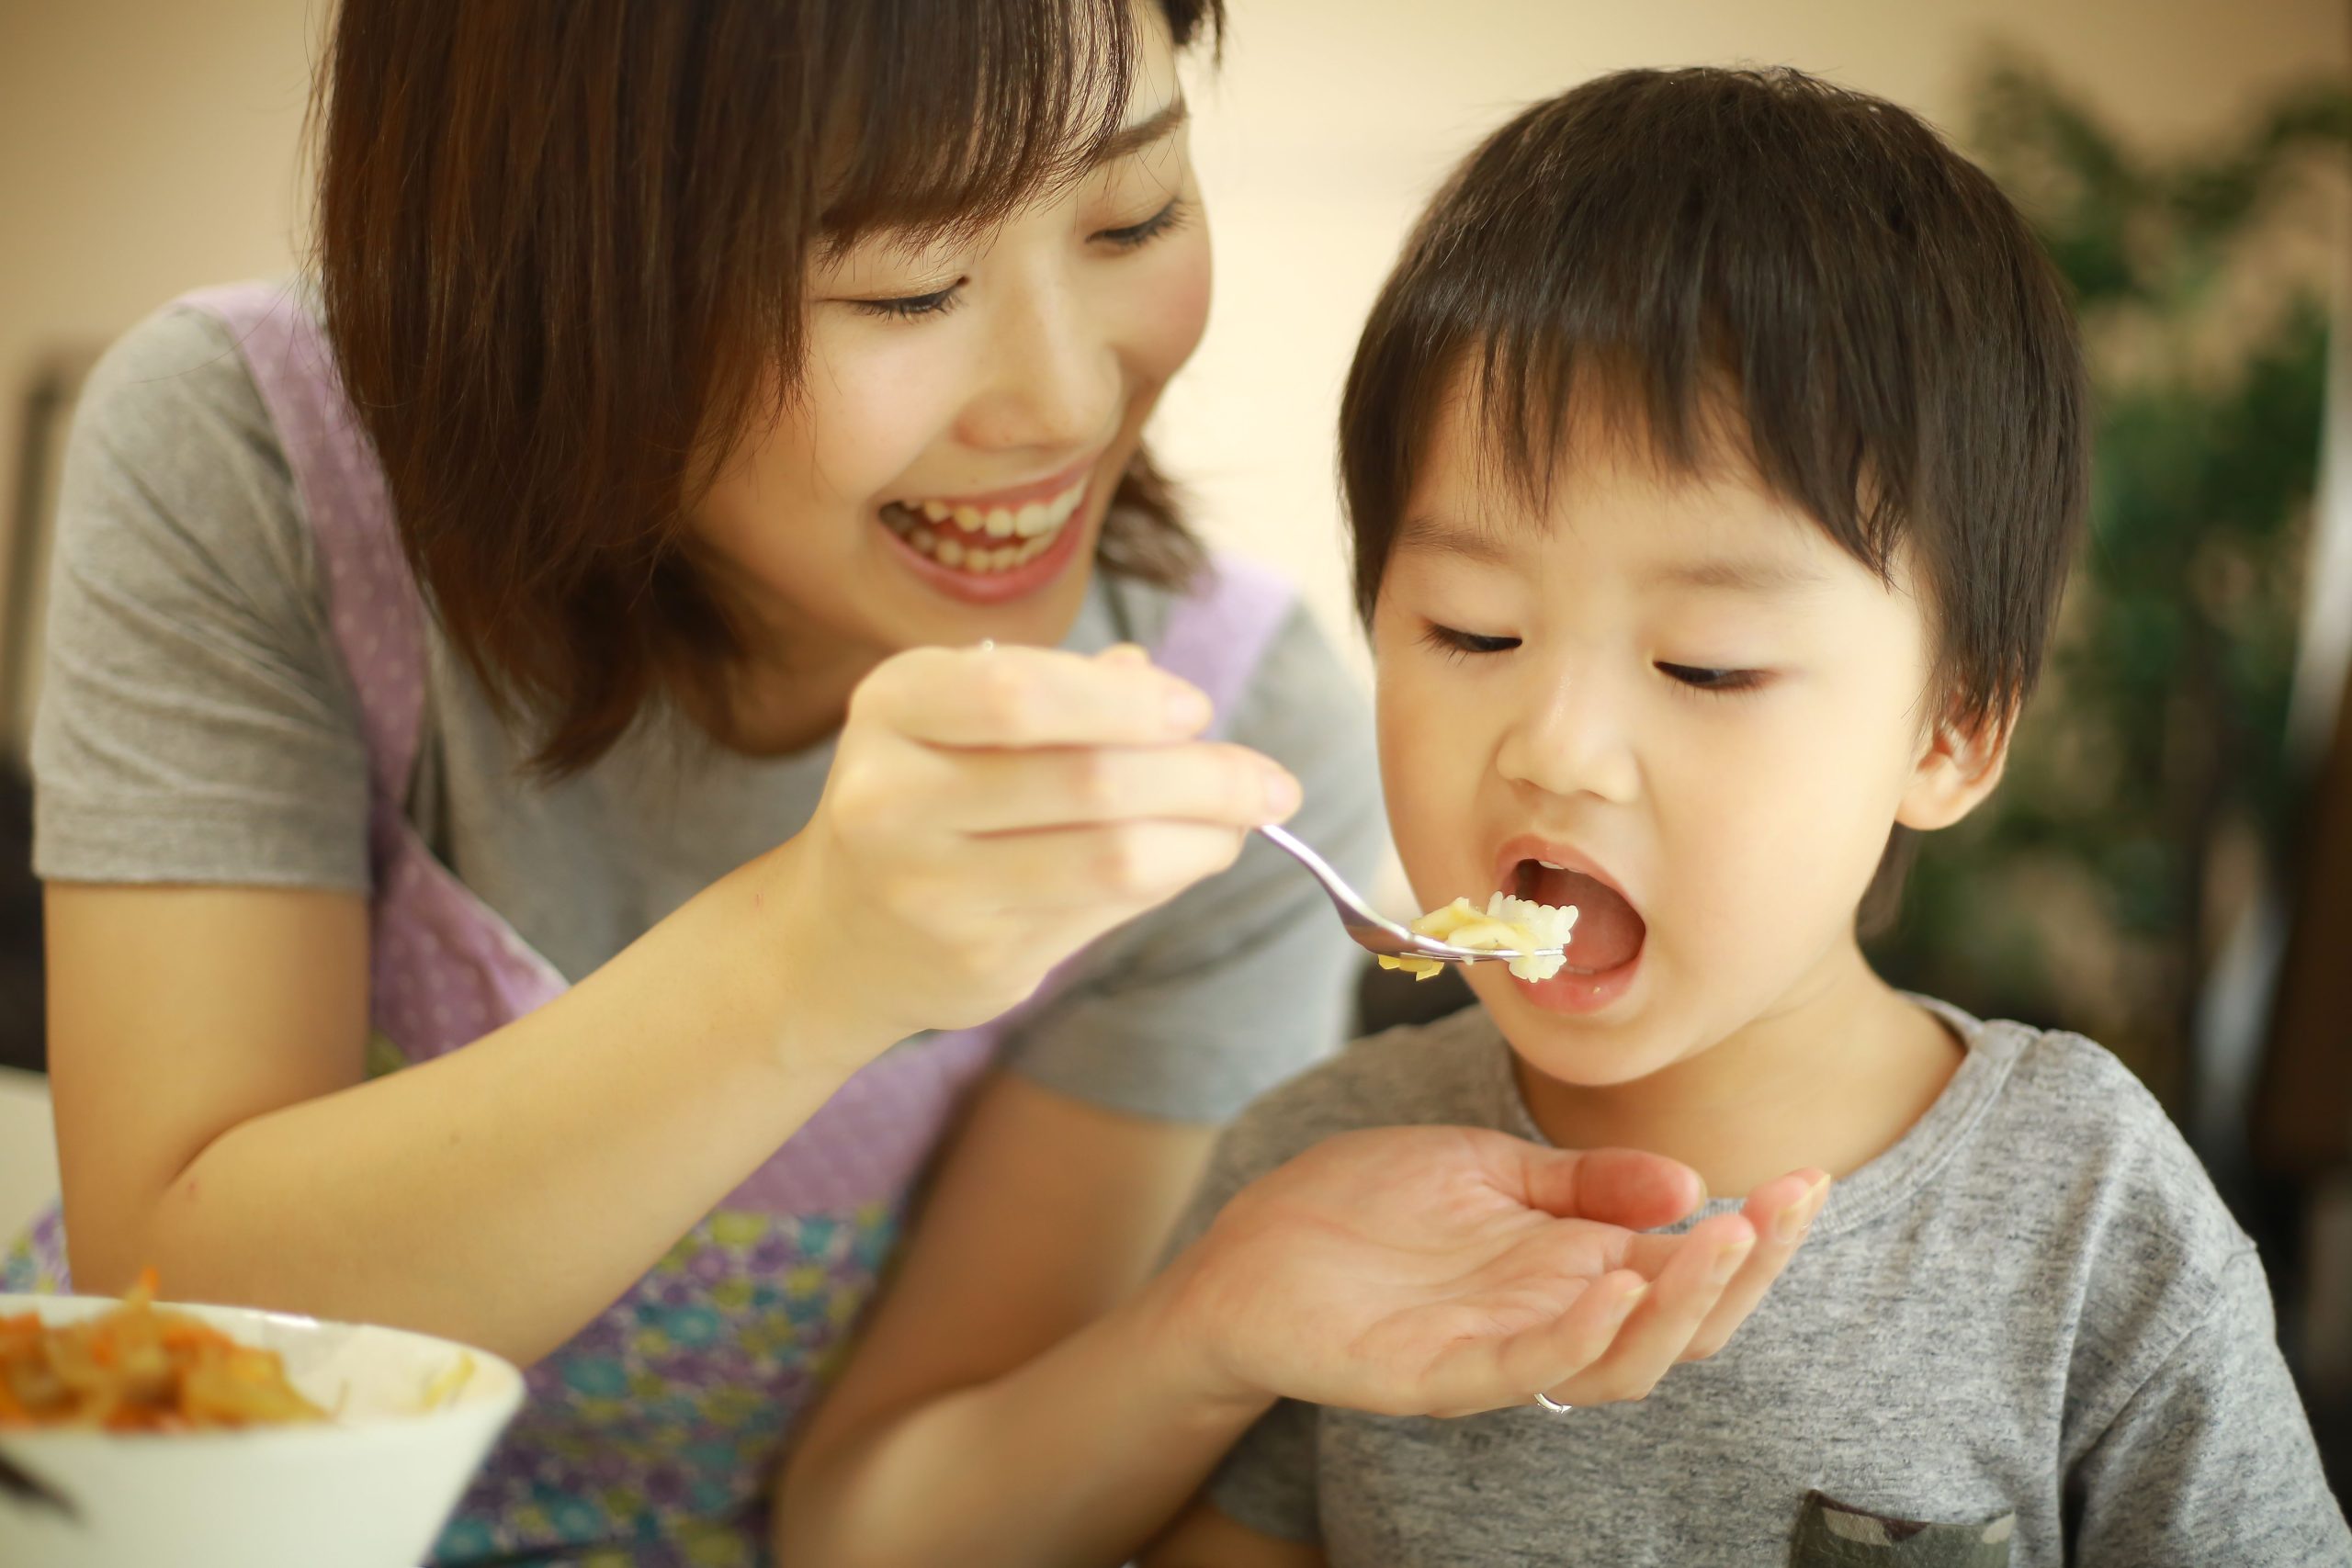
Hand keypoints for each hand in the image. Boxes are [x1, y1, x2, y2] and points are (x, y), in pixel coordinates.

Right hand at [774, 641, 1300, 1043]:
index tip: (1196, 709)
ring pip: (1110, 859)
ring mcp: (930, 890)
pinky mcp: (975, 961)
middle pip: (1086, 781)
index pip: (1016, 691)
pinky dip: (1171, 876)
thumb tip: (1159, 683)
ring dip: (1207, 836)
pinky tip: (1198, 854)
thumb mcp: (961, 719)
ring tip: (1251, 816)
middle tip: (1271, 780)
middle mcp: (894, 799)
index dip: (1123, 703)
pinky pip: (1105, 913)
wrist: (836, 933)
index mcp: (891, 707)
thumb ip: (1058, 693)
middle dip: (1203, 777)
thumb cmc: (929, 794)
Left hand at [1159, 1125, 1827, 1417]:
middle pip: (1679, 1328)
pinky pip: (1521, 1370)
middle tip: (1784, 1206)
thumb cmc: (1368, 1210)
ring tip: (1720, 1237)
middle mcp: (1552, 1320)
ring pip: (1617, 1363)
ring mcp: (1497, 1353)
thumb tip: (1689, 1180)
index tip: (1808, 1178)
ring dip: (1677, 1307)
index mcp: (1575, 1268)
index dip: (1756, 1236)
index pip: (1689, 1270)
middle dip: (1745, 1274)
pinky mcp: (1433, 1374)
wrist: (1247, 1248)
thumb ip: (1585, 1183)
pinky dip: (1574, 1338)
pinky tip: (1612, 1285)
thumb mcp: (1490, 1170)